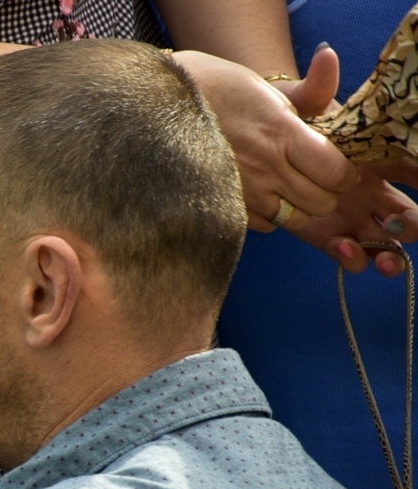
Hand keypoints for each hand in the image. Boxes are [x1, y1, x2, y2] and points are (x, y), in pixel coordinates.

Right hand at [171, 49, 355, 238]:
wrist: (166, 109)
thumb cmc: (221, 93)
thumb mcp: (268, 89)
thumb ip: (311, 87)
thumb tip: (329, 55)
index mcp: (281, 132)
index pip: (335, 173)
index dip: (346, 174)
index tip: (340, 166)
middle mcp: (264, 166)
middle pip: (321, 202)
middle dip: (327, 192)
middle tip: (317, 176)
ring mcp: (243, 191)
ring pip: (295, 219)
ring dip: (299, 206)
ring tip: (289, 185)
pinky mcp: (226, 206)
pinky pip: (266, 225)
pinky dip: (272, 214)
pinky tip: (264, 193)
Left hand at [274, 43, 417, 275]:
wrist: (257, 141)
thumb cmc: (289, 118)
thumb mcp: (302, 103)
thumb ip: (316, 86)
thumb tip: (325, 58)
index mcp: (381, 158)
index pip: (416, 171)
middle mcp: (373, 191)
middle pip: (409, 215)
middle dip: (413, 226)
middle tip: (401, 225)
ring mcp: (353, 215)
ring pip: (385, 242)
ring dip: (391, 254)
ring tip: (383, 259)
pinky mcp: (327, 234)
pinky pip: (348, 253)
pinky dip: (352, 258)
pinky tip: (344, 249)